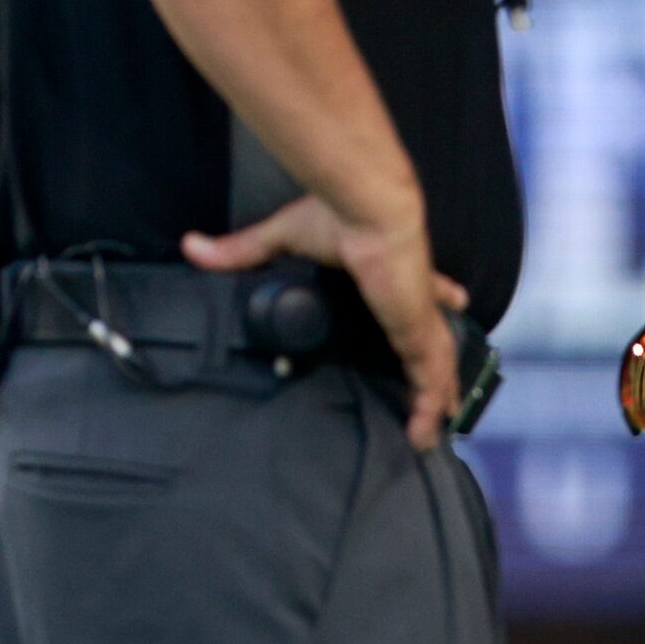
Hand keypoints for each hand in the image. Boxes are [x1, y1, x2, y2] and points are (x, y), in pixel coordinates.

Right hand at [183, 197, 470, 451]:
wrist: (369, 209)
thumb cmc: (337, 215)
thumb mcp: (284, 236)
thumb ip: (242, 249)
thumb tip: (193, 246)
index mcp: (393, 271)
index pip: (420, 290)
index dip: (435, 297)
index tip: (451, 300)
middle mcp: (411, 296)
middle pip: (434, 338)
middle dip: (439, 366)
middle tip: (445, 394)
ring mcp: (417, 316)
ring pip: (434, 367)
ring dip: (433, 400)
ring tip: (428, 434)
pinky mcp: (417, 330)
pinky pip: (428, 377)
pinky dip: (428, 404)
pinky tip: (425, 431)